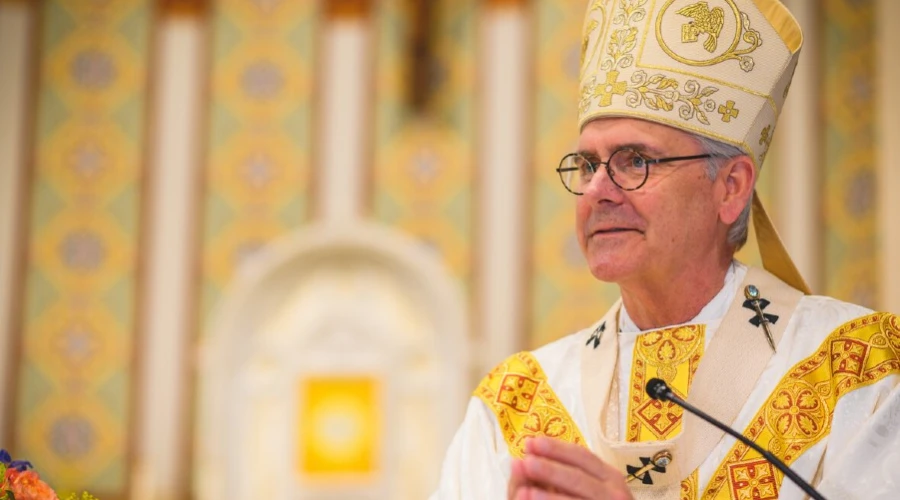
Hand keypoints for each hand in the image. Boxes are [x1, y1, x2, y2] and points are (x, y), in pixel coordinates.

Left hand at [507, 436, 632, 499]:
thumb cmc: (593, 499)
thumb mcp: (585, 486)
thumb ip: (558, 475)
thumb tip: (521, 463)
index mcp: (609, 475)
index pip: (582, 456)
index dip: (555, 448)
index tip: (530, 443)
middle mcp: (614, 491)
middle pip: (578, 478)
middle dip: (550, 470)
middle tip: (526, 463)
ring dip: (549, 497)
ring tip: (524, 492)